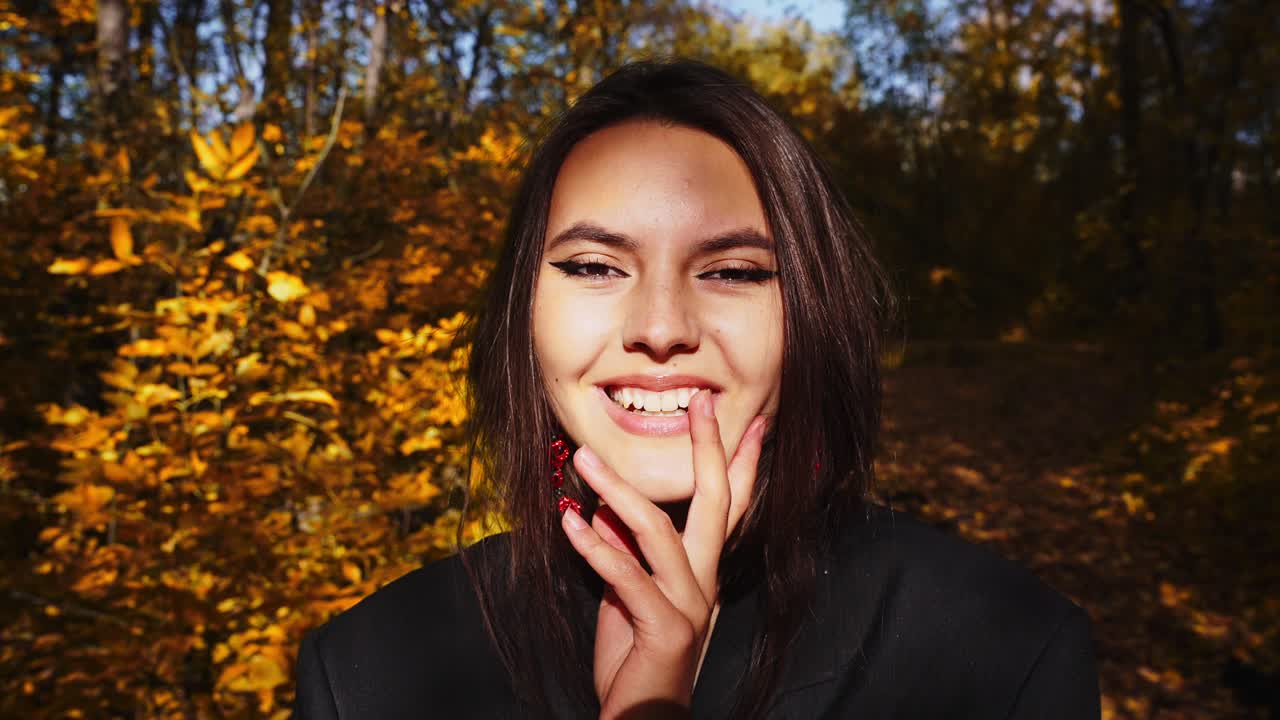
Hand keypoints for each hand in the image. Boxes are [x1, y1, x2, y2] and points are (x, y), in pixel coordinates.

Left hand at [559, 390, 767, 718]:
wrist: (642, 719)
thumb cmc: (635, 660)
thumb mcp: (627, 595)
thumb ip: (625, 552)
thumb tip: (605, 506)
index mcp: (704, 572)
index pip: (730, 507)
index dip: (743, 462)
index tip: (755, 419)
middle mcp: (707, 582)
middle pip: (715, 502)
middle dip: (709, 448)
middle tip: (701, 401)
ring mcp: (690, 604)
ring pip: (658, 529)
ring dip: (616, 488)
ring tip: (583, 456)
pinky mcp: (666, 627)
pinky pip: (626, 574)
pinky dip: (593, 544)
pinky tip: (568, 520)